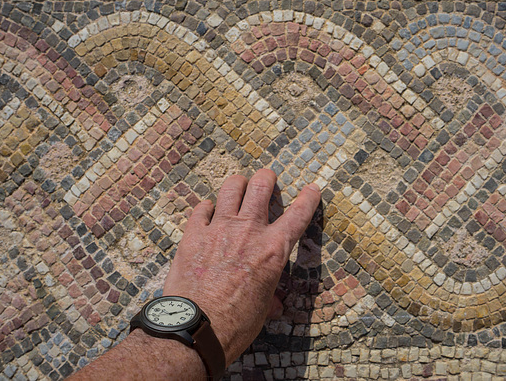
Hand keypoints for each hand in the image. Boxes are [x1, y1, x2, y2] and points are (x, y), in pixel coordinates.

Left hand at [163, 168, 320, 364]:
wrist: (196, 328)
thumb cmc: (235, 323)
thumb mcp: (262, 308)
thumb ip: (270, 295)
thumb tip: (274, 304)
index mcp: (273, 249)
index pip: (298, 214)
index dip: (308, 198)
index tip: (312, 189)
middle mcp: (249, 231)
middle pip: (261, 186)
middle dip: (267, 178)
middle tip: (267, 179)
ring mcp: (219, 229)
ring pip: (231, 187)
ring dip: (238, 184)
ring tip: (239, 186)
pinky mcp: (193, 234)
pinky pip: (201, 208)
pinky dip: (207, 207)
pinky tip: (208, 211)